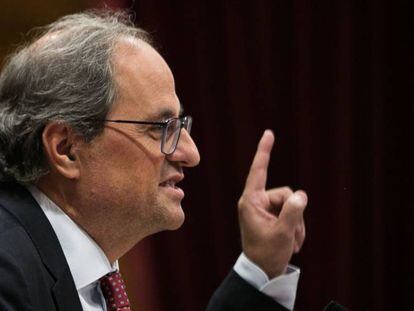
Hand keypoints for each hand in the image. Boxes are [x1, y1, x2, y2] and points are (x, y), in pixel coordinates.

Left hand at [238, 130, 306, 277]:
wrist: (262, 271)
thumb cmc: (267, 253)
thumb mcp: (283, 233)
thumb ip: (293, 212)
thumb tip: (301, 195)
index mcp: (251, 202)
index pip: (259, 171)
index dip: (264, 151)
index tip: (268, 133)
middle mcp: (257, 202)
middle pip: (285, 194)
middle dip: (294, 214)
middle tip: (291, 236)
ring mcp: (265, 209)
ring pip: (291, 204)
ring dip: (296, 224)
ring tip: (291, 242)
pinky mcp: (272, 216)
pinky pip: (291, 212)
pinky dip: (295, 227)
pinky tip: (292, 242)